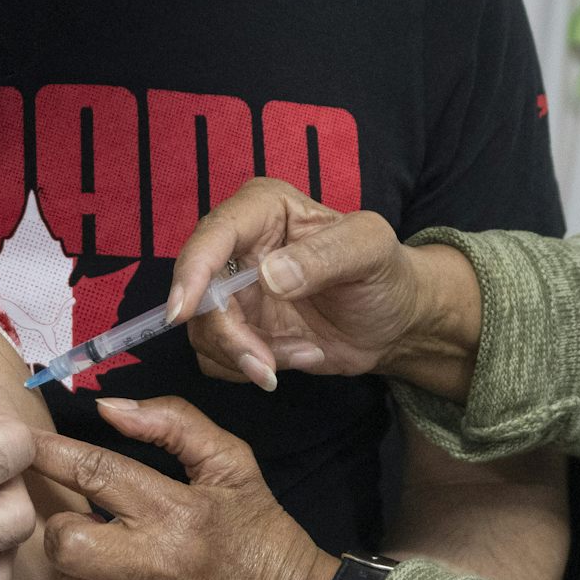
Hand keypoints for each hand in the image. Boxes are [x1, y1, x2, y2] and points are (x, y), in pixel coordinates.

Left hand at [28, 397, 334, 579]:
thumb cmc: (260, 535)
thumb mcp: (234, 465)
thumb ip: (175, 424)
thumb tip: (109, 408)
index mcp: (174, 508)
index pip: (95, 472)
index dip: (50, 455)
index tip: (23, 446)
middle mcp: (155, 561)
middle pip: (66, 543)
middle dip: (59, 530)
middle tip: (79, 528)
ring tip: (93, 574)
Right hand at [165, 176, 481, 403]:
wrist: (395, 321)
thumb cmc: (386, 274)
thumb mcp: (371, 251)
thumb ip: (325, 255)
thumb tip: (269, 276)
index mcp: (263, 209)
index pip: (213, 234)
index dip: (192, 271)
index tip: (184, 312)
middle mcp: (239, 247)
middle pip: (199, 292)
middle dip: (229, 335)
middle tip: (269, 364)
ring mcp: (234, 292)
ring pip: (203, 331)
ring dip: (249, 356)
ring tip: (307, 353)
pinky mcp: (237, 330)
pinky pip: (217, 358)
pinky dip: (254, 369)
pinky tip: (301, 357)